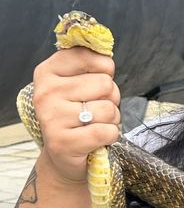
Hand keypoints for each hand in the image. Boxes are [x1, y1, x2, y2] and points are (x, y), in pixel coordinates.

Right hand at [32, 47, 120, 184]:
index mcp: (47, 72)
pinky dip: (111, 135)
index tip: (97, 80)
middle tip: (97, 109)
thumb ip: (88, 64)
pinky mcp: (63, 143)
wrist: (63, 156)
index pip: (87, 55)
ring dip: (112, 119)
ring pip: (108, 108)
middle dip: (111, 98)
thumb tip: (105, 51)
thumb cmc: (76, 114)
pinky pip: (106, 131)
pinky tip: (98, 138)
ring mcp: (52, 118)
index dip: (105, 68)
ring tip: (96, 124)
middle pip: (104, 83)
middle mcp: (46, 93)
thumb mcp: (76, 83)